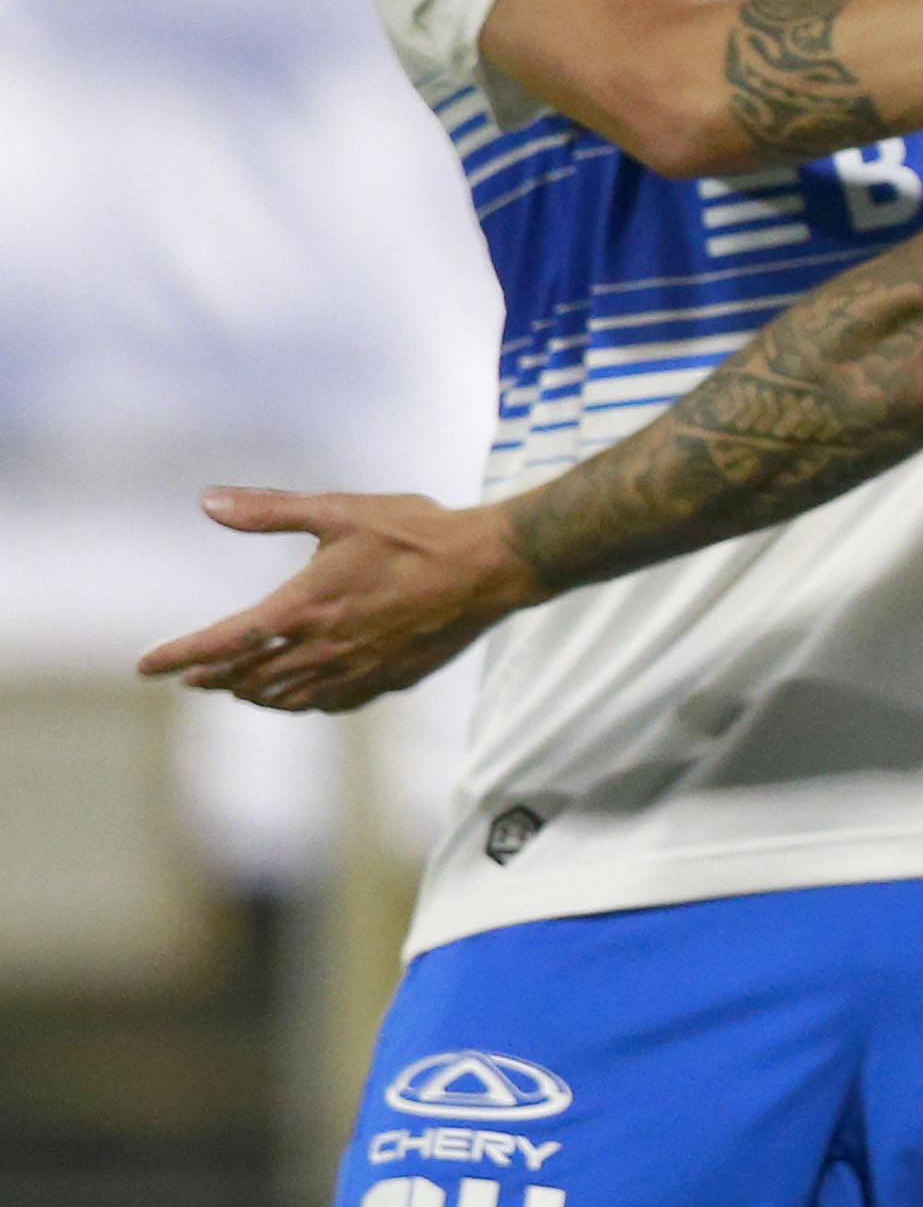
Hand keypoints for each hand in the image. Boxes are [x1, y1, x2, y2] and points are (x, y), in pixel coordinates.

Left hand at [136, 488, 532, 712]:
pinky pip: (336, 703)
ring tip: (240, 691)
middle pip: (252, 678)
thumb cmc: (417, 534)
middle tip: (192, 678)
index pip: (223, 642)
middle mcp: (324, 648)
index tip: (147, 667)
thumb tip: (209, 503)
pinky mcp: (391, 677)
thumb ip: (271, 511)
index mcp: (304, 607)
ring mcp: (359, 668)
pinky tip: (306, 698)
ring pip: (291, 696)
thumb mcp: (339, 511)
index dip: (179, 656)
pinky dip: (307, 703)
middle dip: (215, 679)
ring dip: (257, 695)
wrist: (490, 566)